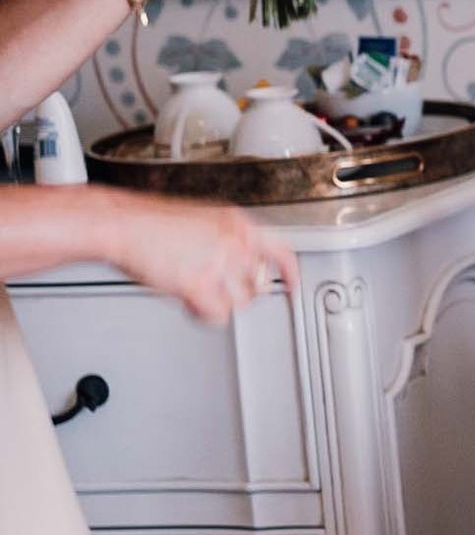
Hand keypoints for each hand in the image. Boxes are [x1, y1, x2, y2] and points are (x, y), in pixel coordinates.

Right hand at [105, 191, 298, 323]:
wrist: (120, 223)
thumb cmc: (150, 222)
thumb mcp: (202, 219)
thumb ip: (226, 239)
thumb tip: (238, 262)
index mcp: (238, 223)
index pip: (281, 251)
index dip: (290, 273)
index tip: (294, 285)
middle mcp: (236, 242)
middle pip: (259, 284)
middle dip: (239, 291)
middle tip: (216, 288)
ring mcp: (220, 263)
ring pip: (241, 303)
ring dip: (219, 302)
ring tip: (195, 291)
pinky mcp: (200, 284)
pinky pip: (218, 315)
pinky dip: (204, 314)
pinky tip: (189, 302)